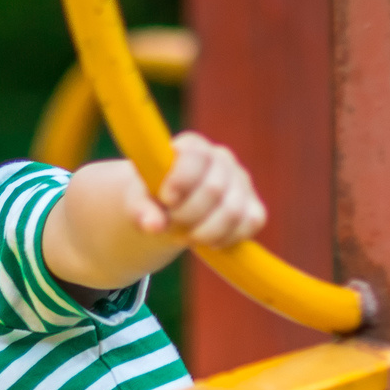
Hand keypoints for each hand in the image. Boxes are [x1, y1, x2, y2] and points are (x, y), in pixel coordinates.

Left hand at [128, 132, 265, 248]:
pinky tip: (206, 242)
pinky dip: (226, 239)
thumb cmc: (151, 198)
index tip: (166, 200)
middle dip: (187, 215)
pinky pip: (250, 224)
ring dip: (204, 232)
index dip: (181, 180)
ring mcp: (242, 182)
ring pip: (233, 211)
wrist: (166, 213)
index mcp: (192, 146)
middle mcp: (222, 159)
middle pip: (213, 189)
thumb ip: (140, 208)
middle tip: (171, 223)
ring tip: (184, 236)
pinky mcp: (253, 207)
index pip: (196, 156)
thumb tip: (153, 226)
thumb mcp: (136, 199)